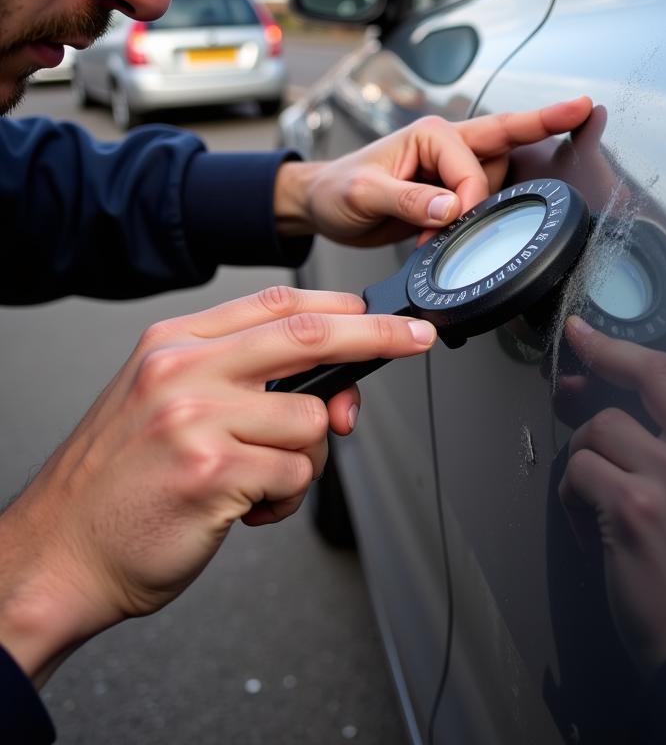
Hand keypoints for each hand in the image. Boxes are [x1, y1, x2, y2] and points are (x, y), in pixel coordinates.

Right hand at [0, 286, 436, 686]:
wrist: (58, 554)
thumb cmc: (123, 482)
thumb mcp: (170, 404)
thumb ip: (248, 383)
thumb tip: (336, 390)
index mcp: (174, 345)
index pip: (277, 304)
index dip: (342, 307)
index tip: (385, 315)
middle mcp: (183, 371)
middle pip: (309, 335)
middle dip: (378, 336)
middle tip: (415, 340)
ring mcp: (196, 420)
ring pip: (311, 420)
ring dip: (305, 460)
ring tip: (256, 482)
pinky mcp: (212, 474)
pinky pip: (296, 475)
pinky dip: (285, 498)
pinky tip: (244, 509)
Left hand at [274, 96, 592, 245]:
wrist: (323, 208)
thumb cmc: (335, 190)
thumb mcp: (364, 193)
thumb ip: (408, 200)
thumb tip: (450, 209)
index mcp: (429, 135)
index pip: (471, 166)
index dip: (471, 198)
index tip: (457, 223)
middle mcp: (446, 147)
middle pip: (503, 149)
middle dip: (522, 151)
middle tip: (536, 149)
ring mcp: (450, 170)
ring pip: (497, 181)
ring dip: (480, 211)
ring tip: (436, 233)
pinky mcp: (450, 194)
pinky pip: (482, 202)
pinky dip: (475, 222)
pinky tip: (448, 236)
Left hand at [559, 317, 665, 676]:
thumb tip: (647, 430)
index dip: (625, 347)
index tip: (590, 334)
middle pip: (638, 383)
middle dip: (596, 369)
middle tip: (568, 378)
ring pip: (598, 433)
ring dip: (585, 462)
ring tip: (594, 504)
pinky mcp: (632, 514)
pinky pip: (579, 476)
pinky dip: (574, 502)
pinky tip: (591, 534)